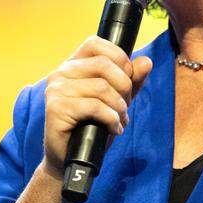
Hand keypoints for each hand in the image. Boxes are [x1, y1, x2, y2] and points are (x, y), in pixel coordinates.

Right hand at [41, 36, 152, 173]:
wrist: (72, 159)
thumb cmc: (93, 127)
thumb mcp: (116, 101)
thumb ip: (131, 81)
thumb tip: (146, 61)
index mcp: (72, 65)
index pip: (96, 43)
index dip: (119, 58)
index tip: (127, 81)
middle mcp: (60, 73)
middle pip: (104, 65)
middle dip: (124, 87)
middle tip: (125, 107)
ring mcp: (56, 90)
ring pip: (101, 88)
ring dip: (119, 107)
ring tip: (119, 120)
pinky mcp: (56, 109)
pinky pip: (95, 107)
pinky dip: (111, 119)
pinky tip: (113, 129)